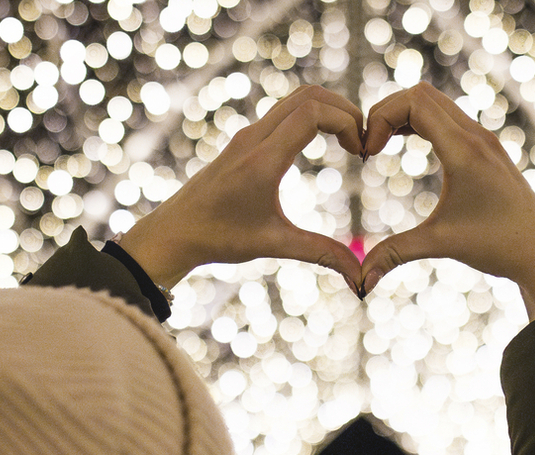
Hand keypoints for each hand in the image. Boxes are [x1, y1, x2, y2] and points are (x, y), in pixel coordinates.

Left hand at [119, 85, 365, 290]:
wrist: (172, 233)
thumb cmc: (218, 239)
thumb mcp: (274, 245)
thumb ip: (321, 254)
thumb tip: (360, 279)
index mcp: (262, 160)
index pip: (312, 113)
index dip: (346, 121)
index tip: (360, 150)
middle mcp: (254, 139)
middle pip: (308, 95)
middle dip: (343, 109)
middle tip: (362, 139)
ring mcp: (246, 136)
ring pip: (294, 100)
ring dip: (326, 111)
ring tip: (347, 141)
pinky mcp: (243, 142)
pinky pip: (282, 113)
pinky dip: (309, 117)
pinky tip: (321, 144)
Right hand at [358, 83, 534, 319]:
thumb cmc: (498, 247)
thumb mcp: (440, 245)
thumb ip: (394, 255)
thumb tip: (359, 282)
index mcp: (464, 150)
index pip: (414, 101)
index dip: (380, 118)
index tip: (367, 154)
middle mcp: (476, 136)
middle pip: (420, 93)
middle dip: (386, 112)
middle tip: (369, 147)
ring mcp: (484, 140)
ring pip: (435, 102)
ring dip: (402, 115)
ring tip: (381, 146)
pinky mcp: (487, 149)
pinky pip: (447, 118)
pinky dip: (420, 122)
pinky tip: (404, 147)